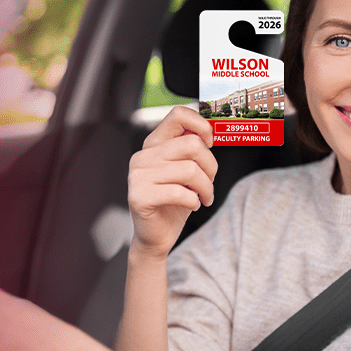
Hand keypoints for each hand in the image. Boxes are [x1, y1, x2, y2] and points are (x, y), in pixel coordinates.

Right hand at [129, 106, 217, 254]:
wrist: (156, 235)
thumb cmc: (173, 202)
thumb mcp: (185, 170)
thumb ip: (191, 149)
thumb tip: (212, 131)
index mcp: (154, 144)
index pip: (178, 115)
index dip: (201, 125)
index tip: (210, 143)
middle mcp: (143, 156)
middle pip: (192, 144)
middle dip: (211, 165)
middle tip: (210, 182)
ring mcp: (138, 176)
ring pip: (190, 170)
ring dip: (206, 187)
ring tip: (204, 197)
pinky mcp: (139, 196)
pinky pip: (180, 193)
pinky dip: (194, 201)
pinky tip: (192, 205)